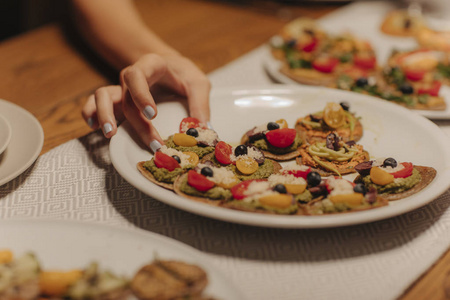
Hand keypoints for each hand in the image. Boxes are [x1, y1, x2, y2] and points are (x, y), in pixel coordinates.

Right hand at [82, 53, 210, 151]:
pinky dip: (90, 113)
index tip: (152, 115)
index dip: (141, 95)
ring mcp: (121, 89)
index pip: (138, 76)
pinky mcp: (117, 101)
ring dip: (103, 115)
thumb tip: (202, 128)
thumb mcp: (197, 82)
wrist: (170, 67)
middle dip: (137, 122)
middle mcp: (131, 77)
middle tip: (153, 142)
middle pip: (126, 97)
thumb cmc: (183, 74)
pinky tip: (94, 128)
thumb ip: (201, 103)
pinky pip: (94, 102)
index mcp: (150, 66)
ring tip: (110, 134)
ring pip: (101, 96)